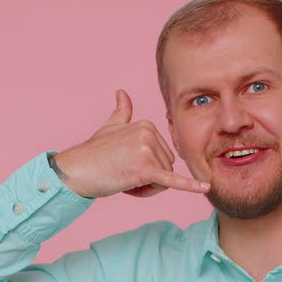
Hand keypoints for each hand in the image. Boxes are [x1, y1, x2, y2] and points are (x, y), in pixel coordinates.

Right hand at [51, 90, 209, 198]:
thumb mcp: (110, 128)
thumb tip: (122, 92)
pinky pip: (171, 181)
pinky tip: (205, 186)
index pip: (163, 156)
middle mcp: (149, 133)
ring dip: (145, 188)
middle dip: (149, 180)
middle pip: (166, 168)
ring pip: (163, 181)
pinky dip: (189, 186)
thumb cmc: (92, 154)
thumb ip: (122, 112)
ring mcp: (147, 150)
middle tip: (124, 177)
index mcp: (146, 125)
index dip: (148, 168)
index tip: (125, 166)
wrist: (75, 171)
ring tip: (123, 181)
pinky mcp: (145, 169)